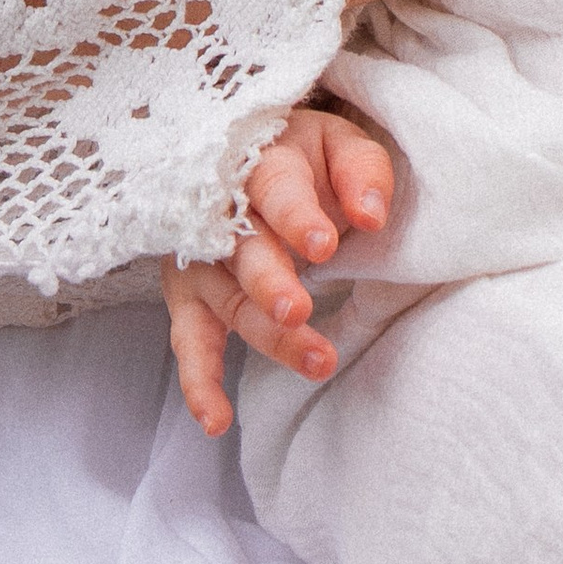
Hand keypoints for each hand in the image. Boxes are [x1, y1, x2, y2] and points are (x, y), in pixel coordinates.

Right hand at [162, 106, 396, 435]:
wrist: (245, 156)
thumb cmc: (303, 156)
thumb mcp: (337, 143)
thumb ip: (360, 171)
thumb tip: (373, 214)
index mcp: (261, 163)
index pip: (276, 189)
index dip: (297, 218)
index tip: (324, 245)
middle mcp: (220, 213)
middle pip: (243, 250)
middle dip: (269, 282)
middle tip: (299, 310)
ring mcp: (200, 259)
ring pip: (228, 301)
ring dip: (267, 335)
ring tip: (317, 361)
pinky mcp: (190, 298)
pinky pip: (189, 343)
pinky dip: (199, 382)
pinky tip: (217, 420)